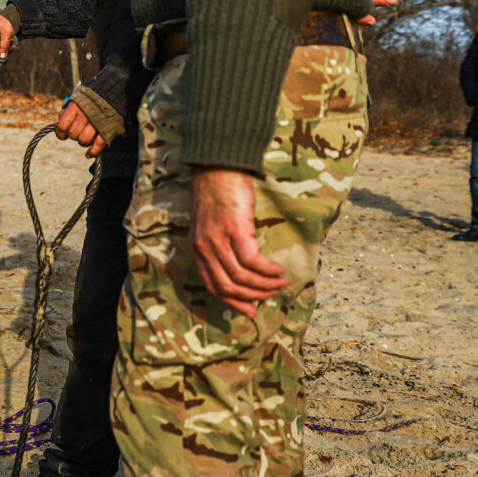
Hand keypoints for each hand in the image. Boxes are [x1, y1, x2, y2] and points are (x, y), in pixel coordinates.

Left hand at [54, 100, 106, 157]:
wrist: (113, 92)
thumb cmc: (91, 98)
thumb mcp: (76, 100)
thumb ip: (67, 112)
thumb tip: (59, 127)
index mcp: (75, 106)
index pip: (62, 125)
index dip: (60, 133)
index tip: (62, 135)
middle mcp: (85, 115)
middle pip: (73, 135)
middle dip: (74, 136)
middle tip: (77, 132)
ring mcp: (97, 123)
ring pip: (84, 141)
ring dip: (83, 142)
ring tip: (85, 138)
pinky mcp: (108, 129)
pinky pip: (98, 145)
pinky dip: (92, 152)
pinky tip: (88, 154)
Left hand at [189, 167, 287, 318]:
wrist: (218, 165)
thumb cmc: (219, 192)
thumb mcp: (210, 224)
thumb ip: (219, 245)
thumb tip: (241, 269)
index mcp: (197, 248)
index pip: (212, 285)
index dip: (232, 301)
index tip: (251, 310)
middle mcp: (203, 247)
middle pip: (226, 285)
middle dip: (251, 296)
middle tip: (272, 296)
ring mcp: (217, 239)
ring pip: (241, 276)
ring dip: (264, 284)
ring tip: (281, 282)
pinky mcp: (234, 228)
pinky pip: (252, 259)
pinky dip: (267, 269)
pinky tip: (278, 270)